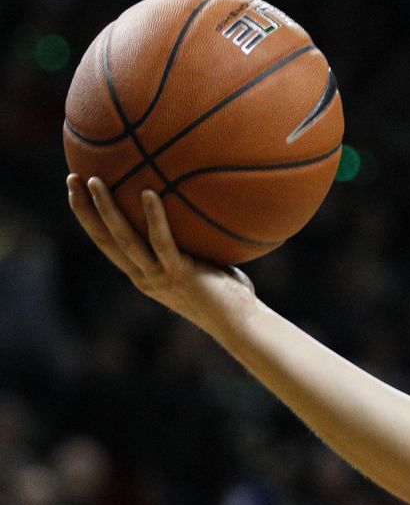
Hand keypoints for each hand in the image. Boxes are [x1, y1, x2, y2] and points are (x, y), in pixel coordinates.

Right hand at [67, 175, 257, 333]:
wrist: (242, 325)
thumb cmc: (229, 296)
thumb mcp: (204, 265)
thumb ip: (193, 244)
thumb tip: (200, 208)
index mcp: (144, 275)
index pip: (108, 244)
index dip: (89, 219)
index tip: (78, 191)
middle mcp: (145, 277)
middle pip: (104, 240)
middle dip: (84, 209)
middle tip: (72, 179)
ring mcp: (160, 277)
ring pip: (124, 240)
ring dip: (107, 209)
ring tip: (96, 180)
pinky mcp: (180, 274)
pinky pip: (162, 242)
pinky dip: (154, 217)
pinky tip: (150, 192)